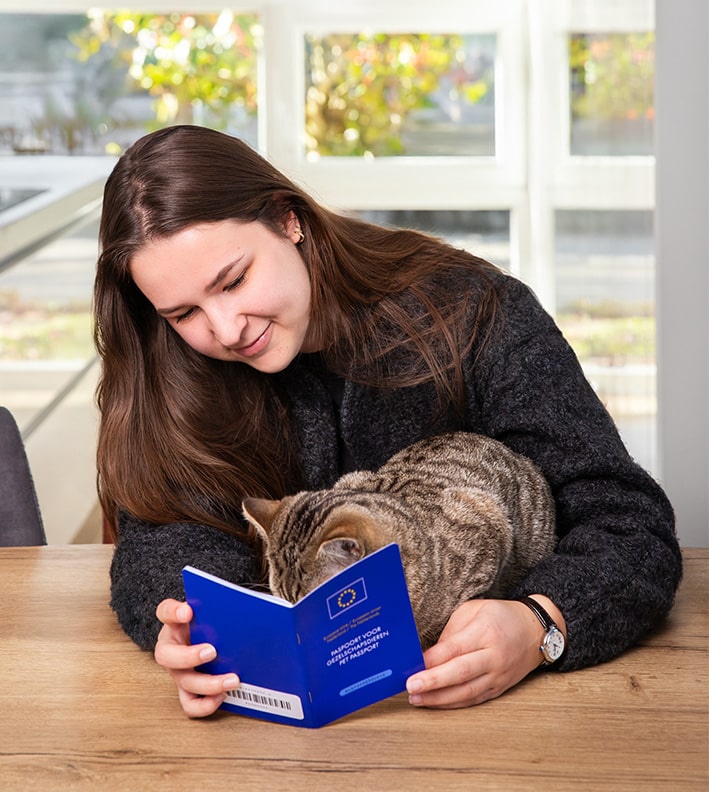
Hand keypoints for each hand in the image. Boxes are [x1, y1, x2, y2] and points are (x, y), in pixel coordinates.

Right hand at [154, 598, 239, 717]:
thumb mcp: (209, 612)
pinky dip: (206, 704)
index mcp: (174, 624)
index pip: (165, 612)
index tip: (188, 611)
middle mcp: (171, 648)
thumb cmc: (208, 623)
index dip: (174, 612)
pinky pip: (190, 704)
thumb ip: (217, 609)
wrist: (207, 638)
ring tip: (232, 680)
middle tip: (212, 651)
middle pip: (166, 655)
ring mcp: (178, 671)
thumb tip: (240, 610)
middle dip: (189, 656)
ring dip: (208, 684)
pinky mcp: (187, 689)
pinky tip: (223, 695)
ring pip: (183, 682)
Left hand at [406, 598, 556, 708]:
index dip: (433, 659)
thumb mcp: (474, 610)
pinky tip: (436, 703)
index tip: (412, 665)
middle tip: (410, 686)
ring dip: (439, 698)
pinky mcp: (500, 688)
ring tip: (416, 699)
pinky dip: (453, 703)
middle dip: (433, 681)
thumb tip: (430, 655)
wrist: (535, 631)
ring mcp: (498, 675)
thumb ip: (452, 632)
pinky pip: (474, 699)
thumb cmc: (500, 616)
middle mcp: (494, 656)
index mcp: (485, 631)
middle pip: (460, 672)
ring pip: (466, 691)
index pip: (455, 648)